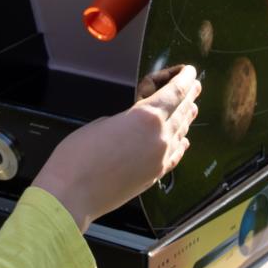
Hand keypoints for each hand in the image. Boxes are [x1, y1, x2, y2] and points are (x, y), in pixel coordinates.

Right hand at [33, 66, 200, 232]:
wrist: (72, 195)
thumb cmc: (78, 157)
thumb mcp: (101, 124)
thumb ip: (126, 119)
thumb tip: (134, 124)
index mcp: (146, 117)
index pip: (176, 93)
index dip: (185, 79)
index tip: (190, 71)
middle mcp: (160, 137)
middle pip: (183, 111)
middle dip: (189, 96)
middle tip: (194, 86)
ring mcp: (160, 159)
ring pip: (181, 132)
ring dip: (186, 118)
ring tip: (190, 109)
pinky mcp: (155, 176)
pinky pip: (175, 155)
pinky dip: (180, 143)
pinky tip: (182, 140)